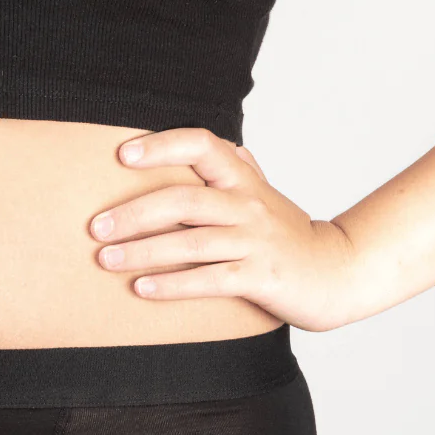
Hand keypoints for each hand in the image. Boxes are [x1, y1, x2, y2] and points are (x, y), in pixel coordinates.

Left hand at [90, 127, 365, 331]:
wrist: (338, 272)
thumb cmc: (291, 236)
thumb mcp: (266, 197)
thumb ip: (243, 172)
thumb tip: (229, 146)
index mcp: (244, 180)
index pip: (202, 146)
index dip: (163, 146)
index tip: (123, 155)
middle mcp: (248, 205)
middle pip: (184, 200)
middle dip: (134, 213)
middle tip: (96, 228)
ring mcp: (255, 241)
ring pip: (191, 243)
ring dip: (142, 252)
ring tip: (106, 259)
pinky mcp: (259, 278)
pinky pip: (208, 280)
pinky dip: (172, 285)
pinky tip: (141, 289)